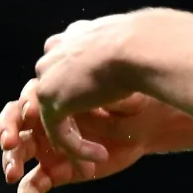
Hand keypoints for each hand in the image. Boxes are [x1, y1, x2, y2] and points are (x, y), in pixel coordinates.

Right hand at [0, 79, 163, 192]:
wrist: (143, 125)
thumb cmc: (128, 100)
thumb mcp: (114, 91)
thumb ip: (96, 91)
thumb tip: (84, 87)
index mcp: (54, 94)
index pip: (29, 97)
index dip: (27, 103)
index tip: (33, 110)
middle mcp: (43, 120)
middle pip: (12, 122)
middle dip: (7, 130)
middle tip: (10, 141)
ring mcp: (45, 146)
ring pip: (16, 153)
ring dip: (10, 161)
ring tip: (12, 173)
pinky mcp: (53, 171)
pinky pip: (31, 186)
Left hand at [32, 13, 146, 153]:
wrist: (139, 47)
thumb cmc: (145, 43)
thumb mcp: (127, 41)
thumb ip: (115, 50)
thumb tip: (135, 51)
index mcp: (71, 36)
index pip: (66, 67)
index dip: (81, 91)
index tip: (102, 109)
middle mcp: (53, 54)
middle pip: (56, 92)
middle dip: (73, 117)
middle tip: (98, 137)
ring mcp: (48, 78)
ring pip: (56, 117)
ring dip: (77, 140)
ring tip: (100, 155)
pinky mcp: (52, 102)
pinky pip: (61, 134)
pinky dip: (80, 149)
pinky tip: (101, 156)